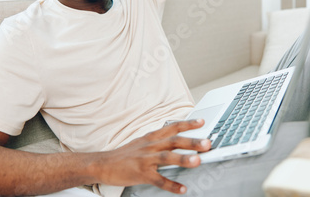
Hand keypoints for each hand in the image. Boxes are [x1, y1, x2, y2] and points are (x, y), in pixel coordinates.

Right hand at [93, 119, 210, 193]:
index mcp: (152, 137)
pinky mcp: (140, 174)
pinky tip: (182, 188)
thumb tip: (178, 139)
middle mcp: (150, 146)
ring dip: (183, 159)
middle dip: (191, 141)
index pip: (172, 127)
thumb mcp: (143, 142)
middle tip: (207, 143)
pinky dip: (171, 185)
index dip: (188, 124)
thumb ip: (160, 141)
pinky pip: (158, 180)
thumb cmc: (125, 154)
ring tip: (197, 161)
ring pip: (166, 158)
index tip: (202, 121)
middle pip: (173, 141)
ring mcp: (145, 160)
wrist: (102, 164)